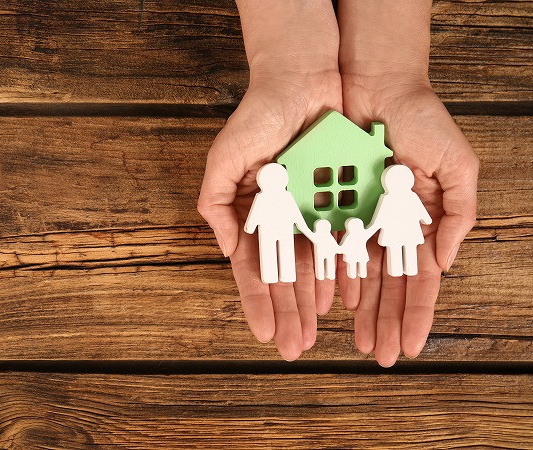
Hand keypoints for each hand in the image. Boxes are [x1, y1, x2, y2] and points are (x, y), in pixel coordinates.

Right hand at [198, 0, 341, 360]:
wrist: (303, 78)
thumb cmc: (258, 115)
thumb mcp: (224, 157)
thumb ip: (215, 203)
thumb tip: (225, 248)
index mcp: (251, 213)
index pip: (252, 268)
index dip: (257, 302)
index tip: (265, 333)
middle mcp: (279, 218)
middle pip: (283, 275)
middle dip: (287, 313)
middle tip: (294, 348)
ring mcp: (308, 211)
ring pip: (312, 266)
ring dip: (311, 302)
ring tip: (315, 333)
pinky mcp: (337, 199)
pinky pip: (339, 242)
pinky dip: (339, 270)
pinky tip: (340, 298)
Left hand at [338, 78, 478, 366]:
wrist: (377, 84)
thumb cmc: (422, 120)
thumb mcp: (456, 165)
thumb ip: (458, 214)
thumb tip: (443, 263)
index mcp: (422, 221)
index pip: (420, 279)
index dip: (416, 313)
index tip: (409, 346)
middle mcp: (391, 224)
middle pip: (388, 285)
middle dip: (384, 321)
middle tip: (377, 354)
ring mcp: (362, 216)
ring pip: (359, 273)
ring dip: (360, 308)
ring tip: (355, 339)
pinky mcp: (333, 202)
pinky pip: (330, 245)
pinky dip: (333, 273)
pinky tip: (333, 300)